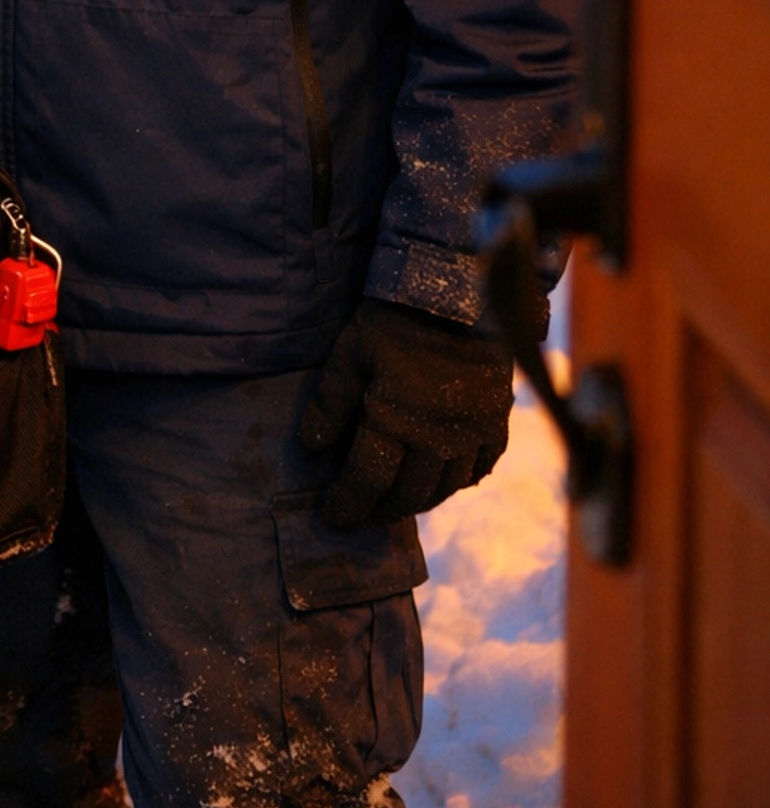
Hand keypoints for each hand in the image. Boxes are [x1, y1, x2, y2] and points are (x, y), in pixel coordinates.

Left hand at [299, 297, 513, 528]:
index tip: (334, 517)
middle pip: (408, 493)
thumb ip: (331, 403)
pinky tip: (445, 481)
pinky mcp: (496, 421)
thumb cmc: (394, 320)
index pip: (368, 480)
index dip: (349, 503)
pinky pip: (481, 467)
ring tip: (399, 502)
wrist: (456, 290)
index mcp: (394, 420)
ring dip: (419, 501)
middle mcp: (436, 437)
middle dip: (381, 510)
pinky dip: (461, 481)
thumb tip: (311, 447)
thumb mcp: (350, 354)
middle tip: (365, 515)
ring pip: (445, 487)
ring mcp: (471, 432)